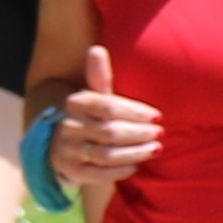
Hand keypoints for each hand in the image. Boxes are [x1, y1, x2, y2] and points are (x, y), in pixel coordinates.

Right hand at [48, 43, 161, 186]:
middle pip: (110, 132)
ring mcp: (67, 150)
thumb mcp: (93, 95)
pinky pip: (98, 174)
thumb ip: (99, 76)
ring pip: (106, 154)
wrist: (62, 147)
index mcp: (75, 103)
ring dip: (135, 153)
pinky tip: (136, 165)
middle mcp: (67, 126)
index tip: (157, 116)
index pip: (107, 106)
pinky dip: (119, 170)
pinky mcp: (71, 171)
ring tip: (155, 149)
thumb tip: (96, 49)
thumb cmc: (89, 117)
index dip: (135, 112)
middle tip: (160, 133)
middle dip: (140, 134)